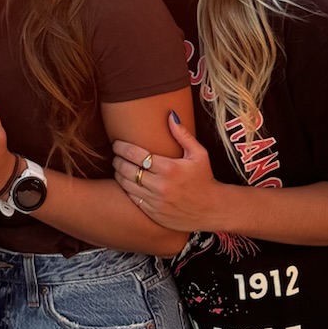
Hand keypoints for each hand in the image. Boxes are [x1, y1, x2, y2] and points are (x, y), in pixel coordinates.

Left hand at [114, 112, 228, 233]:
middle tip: (115, 155)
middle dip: (117, 160)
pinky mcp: (153, 213)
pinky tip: (126, 183)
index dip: (121, 148)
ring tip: (118, 167)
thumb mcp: (199, 154)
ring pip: (126, 185)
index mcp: (169, 168)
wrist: (212, 210)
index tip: (116, 144)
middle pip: (127, 170)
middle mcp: (160, 186)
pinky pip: (132, 199)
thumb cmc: (204, 178)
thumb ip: (183, 134)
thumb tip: (170, 114)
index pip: (136, 155)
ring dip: (118, 174)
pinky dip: (126, 189)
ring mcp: (156, 202)